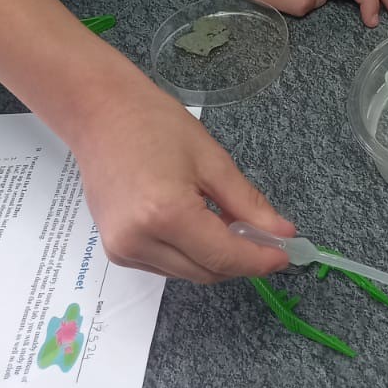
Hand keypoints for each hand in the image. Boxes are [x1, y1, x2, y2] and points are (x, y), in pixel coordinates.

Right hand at [72, 74, 294, 282]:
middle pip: (206, 272)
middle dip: (240, 260)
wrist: (101, 114)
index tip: (286, 256)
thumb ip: (247, 203)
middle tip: (266, 236)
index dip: (259, 260)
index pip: (224, 257)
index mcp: (166, 215)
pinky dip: (191, 254)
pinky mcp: (116, 250)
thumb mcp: (212, 160)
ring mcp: (123, 250)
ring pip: (187, 273)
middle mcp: (140, 242)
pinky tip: (201, 225)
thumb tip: (282, 234)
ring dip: (216, 258)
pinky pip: (166, 265)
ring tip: (231, 223)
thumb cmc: (157, 124)